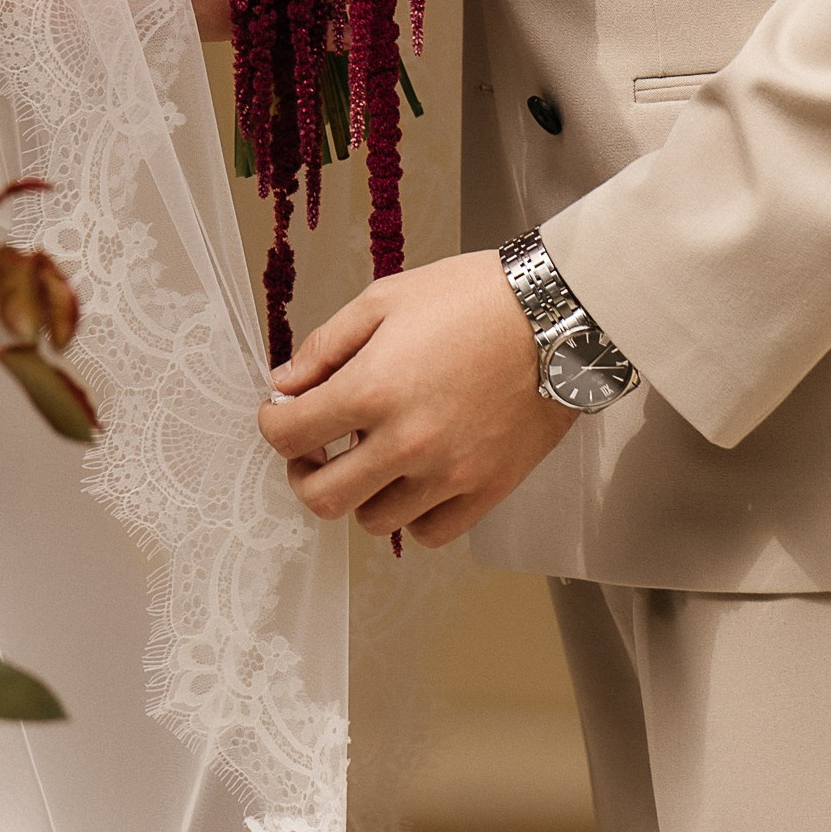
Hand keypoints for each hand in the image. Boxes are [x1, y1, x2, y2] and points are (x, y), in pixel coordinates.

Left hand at [258, 250, 576, 546]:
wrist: (557, 314)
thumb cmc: (475, 298)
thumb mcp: (386, 299)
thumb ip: (326, 345)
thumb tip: (286, 383)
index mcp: (372, 389)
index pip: (290, 434)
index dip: (273, 422)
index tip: (281, 414)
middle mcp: (406, 443)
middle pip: (322, 497)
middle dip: (304, 473)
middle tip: (314, 450)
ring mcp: (448, 474)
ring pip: (373, 521)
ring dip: (360, 493)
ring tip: (372, 458)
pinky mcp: (487, 490)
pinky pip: (430, 533)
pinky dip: (413, 514)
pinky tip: (415, 479)